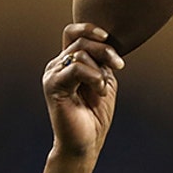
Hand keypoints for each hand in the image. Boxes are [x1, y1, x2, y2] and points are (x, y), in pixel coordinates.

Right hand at [42, 23, 125, 160]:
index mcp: (68, 63)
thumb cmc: (94, 117)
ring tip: (103, 89)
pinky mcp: (53, 85)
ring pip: (80, 53)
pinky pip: (77, 68)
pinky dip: (94, 77)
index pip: (73, 33)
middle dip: (104, 50)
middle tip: (119, 66)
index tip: (108, 38)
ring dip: (99, 70)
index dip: (90, 29)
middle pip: (80, 40)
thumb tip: (107, 45)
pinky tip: (99, 91)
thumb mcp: (104, 82)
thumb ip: (102, 63)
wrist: (85, 143)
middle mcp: (57, 65)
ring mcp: (53, 74)